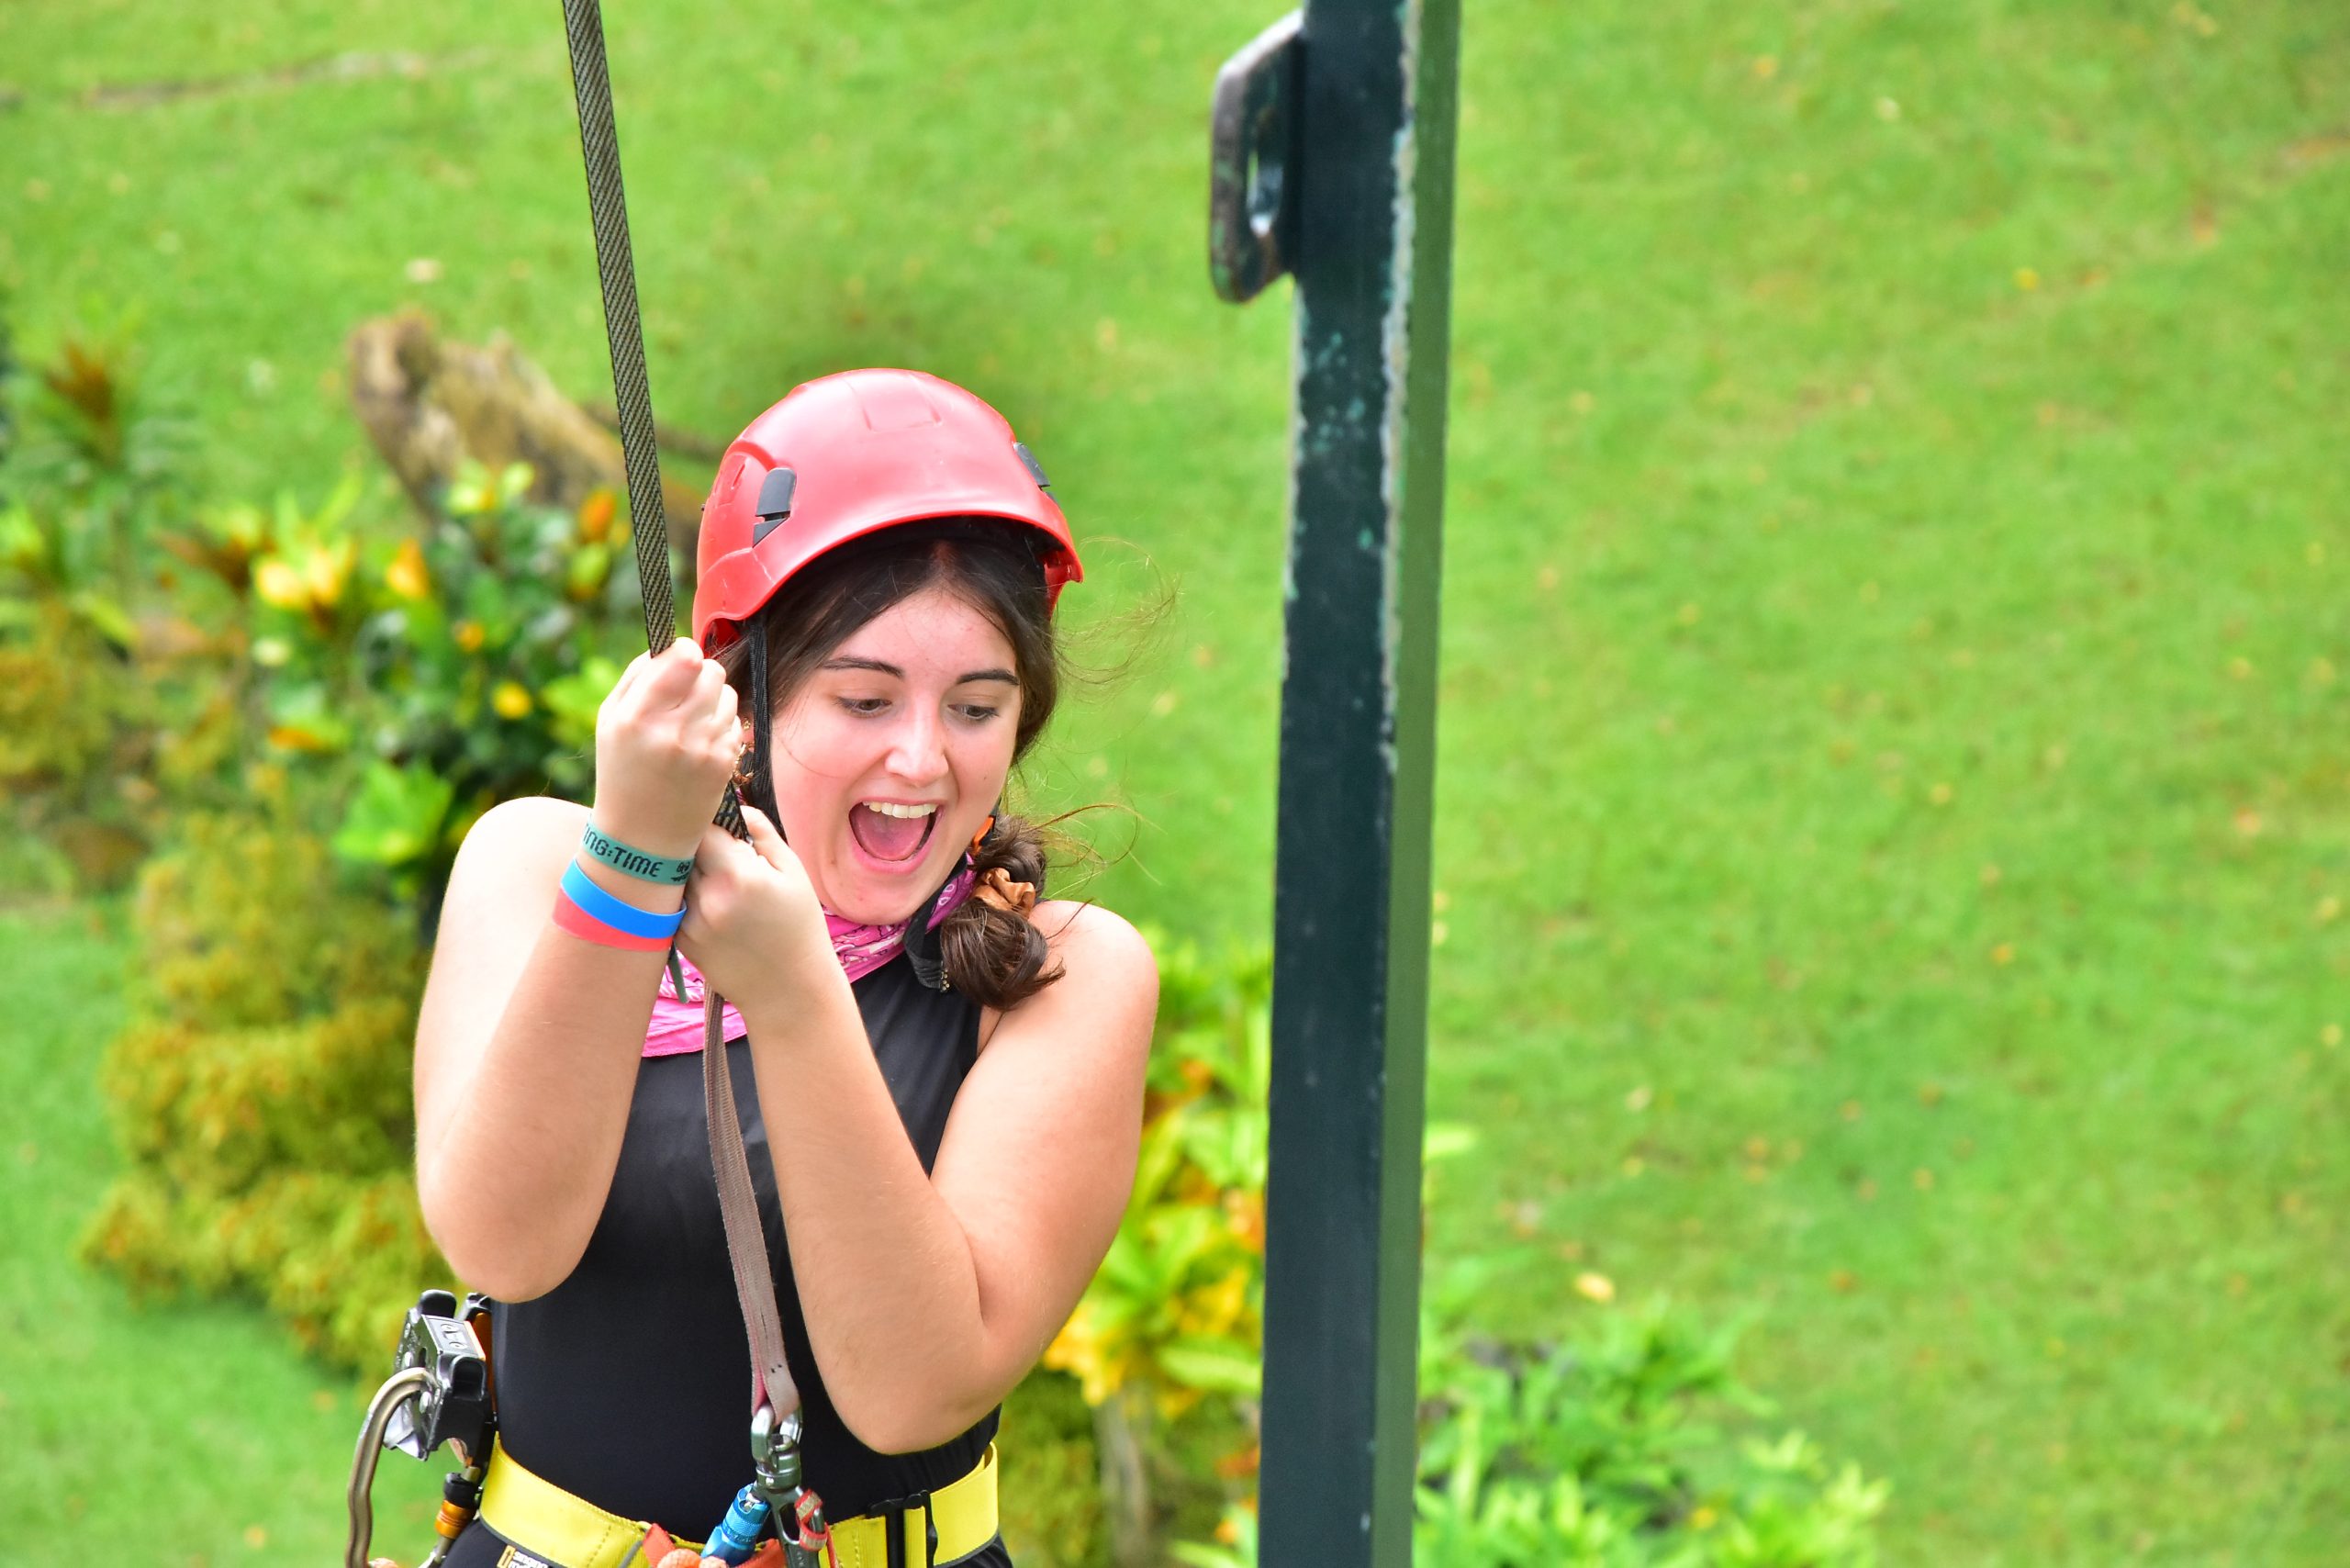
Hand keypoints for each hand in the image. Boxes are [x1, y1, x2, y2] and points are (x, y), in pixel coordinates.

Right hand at [592, 636, 746, 856]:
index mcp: (637, 716)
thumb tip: (670, 647)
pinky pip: (734, 722)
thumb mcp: (610, 721)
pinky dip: (721, 725)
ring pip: (728, 694)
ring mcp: (703, 749)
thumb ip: (637, 677)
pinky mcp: (724, 764)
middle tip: (686, 692)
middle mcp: (672, 731)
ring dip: (714, 699)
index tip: (680, 661)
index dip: (685, 652)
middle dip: (701, 674)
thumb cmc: (622, 770)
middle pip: (712, 670)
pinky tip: (701, 743)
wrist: (641, 837)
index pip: (684, 657)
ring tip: (692, 721)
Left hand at [675, 805, 828, 1007]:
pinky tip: (710, 902)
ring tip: (712, 873)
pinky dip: (685, 894)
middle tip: (712, 843)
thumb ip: (762, 833)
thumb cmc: (799, 927)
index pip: (700, 826)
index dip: (706, 816)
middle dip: (694, 840)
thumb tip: (735, 805)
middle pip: (682, 848)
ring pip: (673, 874)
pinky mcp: (680, 940)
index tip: (716, 817)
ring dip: (686, 866)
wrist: (788, 990)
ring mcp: (689, 920)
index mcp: (738, 874)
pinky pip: (673, 901)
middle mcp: (707, 896)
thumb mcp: (793, 873)